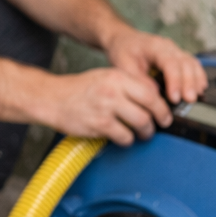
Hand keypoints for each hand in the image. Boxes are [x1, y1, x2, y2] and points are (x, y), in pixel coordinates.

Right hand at [39, 67, 174, 145]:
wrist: (52, 98)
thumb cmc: (78, 89)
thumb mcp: (104, 77)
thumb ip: (127, 85)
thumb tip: (153, 98)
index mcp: (117, 76)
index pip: (150, 91)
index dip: (162, 105)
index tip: (164, 113)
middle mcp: (113, 90)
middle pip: (150, 108)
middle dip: (159, 120)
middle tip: (158, 125)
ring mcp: (106, 108)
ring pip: (141, 123)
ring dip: (145, 132)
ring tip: (142, 133)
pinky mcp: (99, 124)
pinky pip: (124, 137)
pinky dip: (127, 140)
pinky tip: (122, 137)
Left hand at [103, 26, 206, 103]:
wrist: (124, 40)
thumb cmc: (123, 51)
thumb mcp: (123, 64)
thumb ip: (138, 79)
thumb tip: (154, 94)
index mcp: (155, 46)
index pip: (170, 63)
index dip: (174, 81)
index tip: (174, 98)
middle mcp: (169, 47)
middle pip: (185, 63)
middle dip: (189, 83)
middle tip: (189, 100)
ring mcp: (176, 51)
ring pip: (192, 64)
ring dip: (196, 81)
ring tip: (196, 97)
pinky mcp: (180, 57)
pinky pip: (193, 66)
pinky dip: (198, 77)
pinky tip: (200, 89)